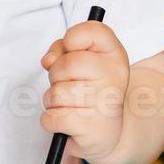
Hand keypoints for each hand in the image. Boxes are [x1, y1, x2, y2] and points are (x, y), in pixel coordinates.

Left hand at [40, 19, 130, 163]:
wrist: (108, 133)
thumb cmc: (90, 92)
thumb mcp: (82, 62)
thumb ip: (62, 50)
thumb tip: (48, 60)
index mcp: (114, 55)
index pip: (92, 31)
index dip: (71, 39)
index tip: (71, 50)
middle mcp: (114, 77)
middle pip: (67, 64)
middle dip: (56, 76)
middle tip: (70, 85)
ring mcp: (105, 104)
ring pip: (55, 94)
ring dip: (53, 101)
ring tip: (71, 105)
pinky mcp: (91, 129)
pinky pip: (51, 118)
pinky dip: (51, 121)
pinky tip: (67, 122)